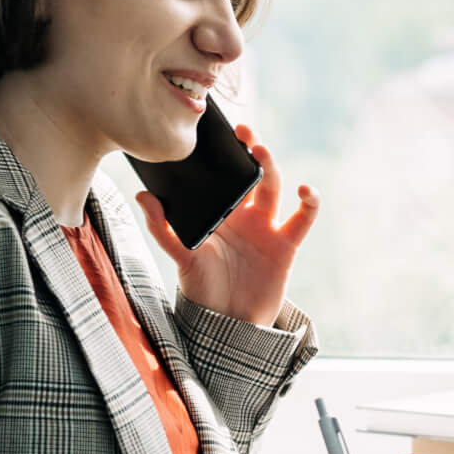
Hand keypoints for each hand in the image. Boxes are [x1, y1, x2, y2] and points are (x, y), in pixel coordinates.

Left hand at [135, 122, 316, 327]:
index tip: (220, 130)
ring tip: (260, 152)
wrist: (229, 323)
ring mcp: (266, 226)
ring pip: (273, 187)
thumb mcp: (181, 257)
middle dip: (250, 150)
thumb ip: (162, 228)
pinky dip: (310, 201)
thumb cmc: (203, 288)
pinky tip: (306, 190)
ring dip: (270, 167)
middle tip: (244, 131)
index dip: (225, 152)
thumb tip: (143, 196)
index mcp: (218, 211)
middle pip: (251, 173)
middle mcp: (244, 213)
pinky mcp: (286, 244)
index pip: (223, 174)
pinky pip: (302, 217)